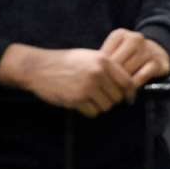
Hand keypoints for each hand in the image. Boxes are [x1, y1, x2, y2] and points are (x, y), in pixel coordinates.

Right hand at [0, 44, 134, 117]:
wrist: (39, 67)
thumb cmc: (66, 61)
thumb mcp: (90, 56)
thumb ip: (108, 67)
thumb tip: (126, 84)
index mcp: (104, 61)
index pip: (127, 81)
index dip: (130, 92)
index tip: (129, 99)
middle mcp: (98, 74)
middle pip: (117, 96)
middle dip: (112, 100)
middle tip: (103, 98)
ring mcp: (87, 87)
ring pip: (106, 106)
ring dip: (100, 106)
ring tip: (91, 99)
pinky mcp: (76, 99)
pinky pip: (93, 112)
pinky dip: (90, 111)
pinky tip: (82, 104)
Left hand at [100, 28, 169, 92]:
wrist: (157, 52)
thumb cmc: (128, 55)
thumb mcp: (114, 52)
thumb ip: (103, 60)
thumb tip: (89, 75)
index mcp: (120, 34)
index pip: (104, 56)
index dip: (100, 71)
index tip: (97, 82)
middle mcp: (135, 39)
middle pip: (116, 64)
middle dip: (110, 79)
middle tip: (104, 91)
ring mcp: (148, 50)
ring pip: (128, 71)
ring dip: (121, 84)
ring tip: (115, 93)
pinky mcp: (158, 62)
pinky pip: (141, 76)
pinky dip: (134, 85)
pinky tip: (128, 92)